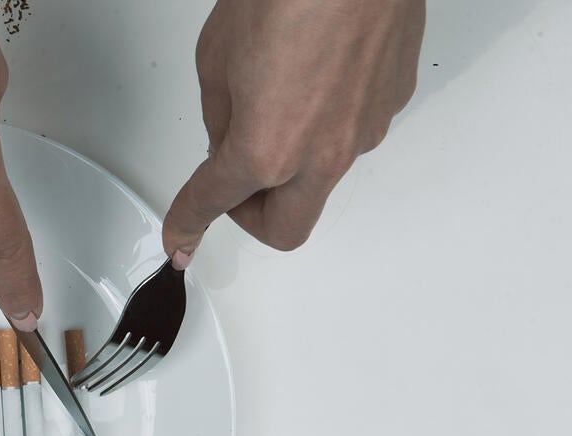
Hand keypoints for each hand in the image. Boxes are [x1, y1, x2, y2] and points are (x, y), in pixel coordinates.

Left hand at [163, 0, 425, 267]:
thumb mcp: (216, 59)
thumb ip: (220, 116)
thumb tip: (227, 139)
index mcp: (266, 148)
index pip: (214, 203)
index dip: (187, 225)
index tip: (180, 239)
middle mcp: (321, 154)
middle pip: (285, 230)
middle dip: (252, 219)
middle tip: (232, 191)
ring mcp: (363, 132)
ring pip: (321, 182)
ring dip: (291, 169)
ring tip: (273, 108)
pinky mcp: (391, 105)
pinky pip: (351, 135)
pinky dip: (325, 127)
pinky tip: (313, 81)